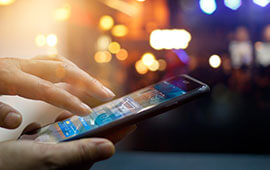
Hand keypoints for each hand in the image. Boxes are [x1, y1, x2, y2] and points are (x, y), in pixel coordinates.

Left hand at [0, 55, 114, 128]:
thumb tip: (18, 121)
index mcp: (9, 76)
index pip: (48, 90)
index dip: (70, 101)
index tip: (88, 112)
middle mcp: (20, 65)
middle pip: (62, 68)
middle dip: (88, 82)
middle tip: (106, 94)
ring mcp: (23, 63)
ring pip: (60, 62)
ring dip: (81, 73)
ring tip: (96, 87)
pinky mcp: (23, 64)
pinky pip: (52, 62)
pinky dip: (67, 70)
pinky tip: (73, 79)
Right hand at [0, 112, 135, 169]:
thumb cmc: (15, 167)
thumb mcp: (50, 157)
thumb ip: (80, 152)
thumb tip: (110, 148)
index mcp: (75, 165)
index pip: (104, 146)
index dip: (119, 133)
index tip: (133, 121)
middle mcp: (67, 163)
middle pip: (88, 139)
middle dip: (85, 125)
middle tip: (78, 115)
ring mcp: (53, 158)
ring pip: (68, 137)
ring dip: (62, 127)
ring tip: (51, 123)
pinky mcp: (41, 154)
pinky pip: (50, 139)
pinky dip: (44, 132)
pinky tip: (32, 133)